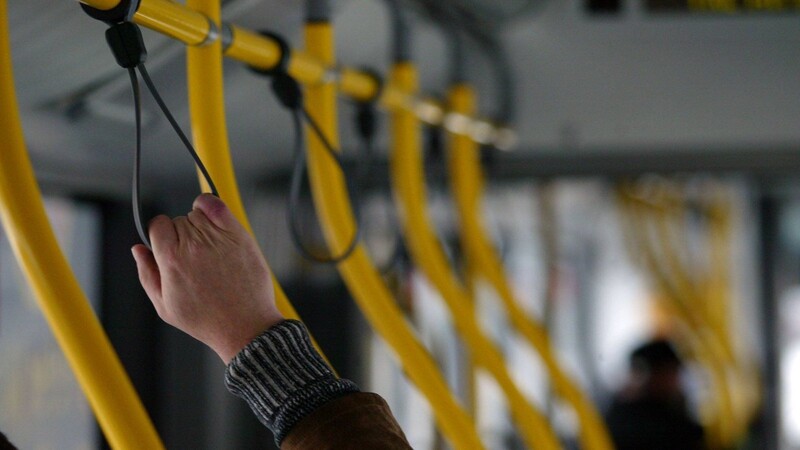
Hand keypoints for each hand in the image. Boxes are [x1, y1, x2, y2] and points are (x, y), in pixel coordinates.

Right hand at [131, 194, 283, 362]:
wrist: (244, 325)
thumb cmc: (206, 320)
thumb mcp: (165, 306)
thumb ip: (147, 274)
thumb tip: (138, 249)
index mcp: (172, 260)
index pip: (156, 225)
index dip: (160, 235)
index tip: (168, 245)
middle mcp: (193, 245)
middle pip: (178, 220)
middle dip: (180, 234)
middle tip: (192, 257)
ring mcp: (217, 238)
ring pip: (197, 214)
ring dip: (198, 224)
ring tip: (207, 248)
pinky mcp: (238, 236)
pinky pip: (217, 205)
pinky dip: (210, 204)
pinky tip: (211, 216)